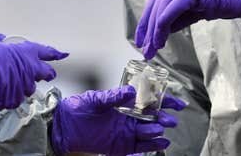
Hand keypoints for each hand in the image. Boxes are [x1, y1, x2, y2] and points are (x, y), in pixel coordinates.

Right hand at [0, 34, 68, 109]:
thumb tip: (0, 40)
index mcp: (24, 52)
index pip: (46, 52)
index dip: (55, 53)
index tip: (63, 54)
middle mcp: (27, 70)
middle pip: (45, 73)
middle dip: (46, 73)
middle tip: (44, 74)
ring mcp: (20, 87)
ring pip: (29, 88)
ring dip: (23, 85)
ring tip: (9, 81)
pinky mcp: (10, 101)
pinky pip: (14, 99)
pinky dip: (9, 96)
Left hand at [50, 85, 185, 155]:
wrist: (63, 126)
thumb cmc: (78, 108)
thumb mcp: (96, 99)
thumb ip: (113, 97)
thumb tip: (131, 92)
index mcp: (124, 103)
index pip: (148, 101)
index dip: (164, 101)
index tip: (176, 103)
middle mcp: (128, 118)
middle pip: (152, 118)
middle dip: (163, 118)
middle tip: (170, 119)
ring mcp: (126, 132)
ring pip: (148, 132)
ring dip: (156, 131)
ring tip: (159, 129)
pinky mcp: (122, 146)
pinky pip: (140, 147)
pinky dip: (152, 145)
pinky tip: (161, 142)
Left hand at [137, 0, 240, 58]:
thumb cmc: (227, 0)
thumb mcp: (197, 9)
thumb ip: (179, 17)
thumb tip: (162, 31)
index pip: (155, 1)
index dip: (146, 21)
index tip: (142, 39)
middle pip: (154, 6)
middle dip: (147, 30)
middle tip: (145, 50)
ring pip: (160, 9)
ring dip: (154, 32)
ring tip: (154, 49)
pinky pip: (171, 11)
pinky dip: (163, 26)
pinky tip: (162, 39)